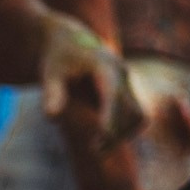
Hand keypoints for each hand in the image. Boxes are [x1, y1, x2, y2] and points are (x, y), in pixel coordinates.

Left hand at [39, 12, 141, 152]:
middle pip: (133, 111)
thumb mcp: (49, 73)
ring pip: (139, 116)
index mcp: (104, 65)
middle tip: (94, 149)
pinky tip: (102, 141)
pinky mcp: (127, 92)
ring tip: (96, 148)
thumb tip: (52, 118)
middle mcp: (122, 74)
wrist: (71, 40)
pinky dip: (124, 132)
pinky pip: (136, 116)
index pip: (113, 94)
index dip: (110, 116)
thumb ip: (51, 93)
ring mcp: (127, 83)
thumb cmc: (58, 58)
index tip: (103, 137)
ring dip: (123, 135)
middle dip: (117, 133)